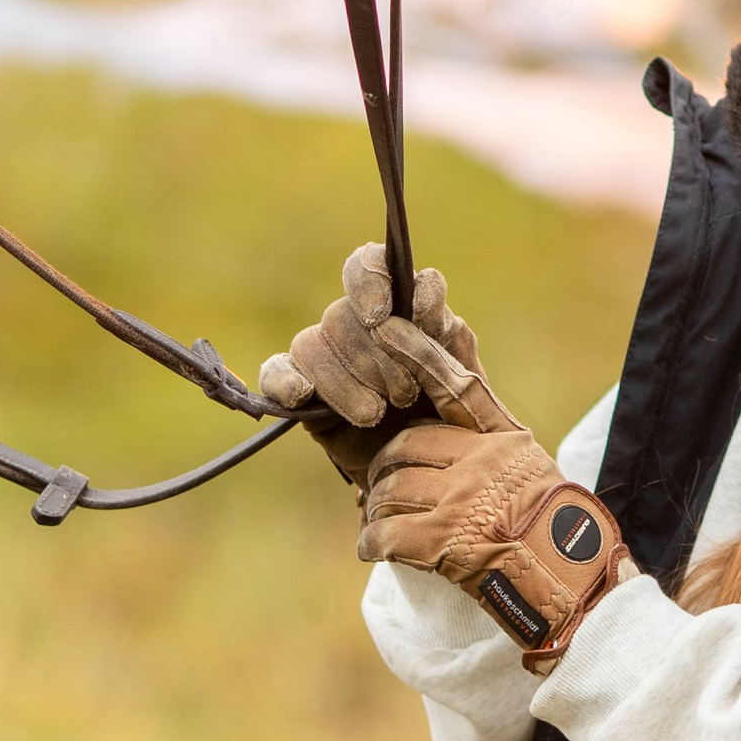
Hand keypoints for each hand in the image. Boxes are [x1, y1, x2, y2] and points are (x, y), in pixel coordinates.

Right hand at [258, 247, 508, 481]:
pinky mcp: (303, 394)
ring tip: (375, 415)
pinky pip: (277, 372)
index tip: (380, 316)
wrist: (434, 473)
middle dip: (372, 358)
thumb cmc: (456, 421)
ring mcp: (325, 358)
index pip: (368, 267)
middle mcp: (356, 325)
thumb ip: (445, 332)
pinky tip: (303, 396)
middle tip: (404, 395)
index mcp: (397, 308)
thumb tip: (424, 286)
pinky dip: (285, 380)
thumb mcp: (464, 376)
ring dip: (342, 382)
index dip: (368, 283)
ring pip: (310, 345)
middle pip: (339, 315)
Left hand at [361, 418, 630, 668]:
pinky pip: (387, 535)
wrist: (576, 585)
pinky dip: (370, 542)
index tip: (394, 398)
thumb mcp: (540, 473)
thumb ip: (503, 450)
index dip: (412, 399)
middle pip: (404, 448)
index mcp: (502, 444)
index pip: (447, 403)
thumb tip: (462, 440)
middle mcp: (478, 464)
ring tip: (374, 520)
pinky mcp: (442, 543)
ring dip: (375, 508)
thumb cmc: (564, 535)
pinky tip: (369, 548)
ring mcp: (458, 502)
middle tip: (377, 484)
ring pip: (391, 491)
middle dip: (383, 468)